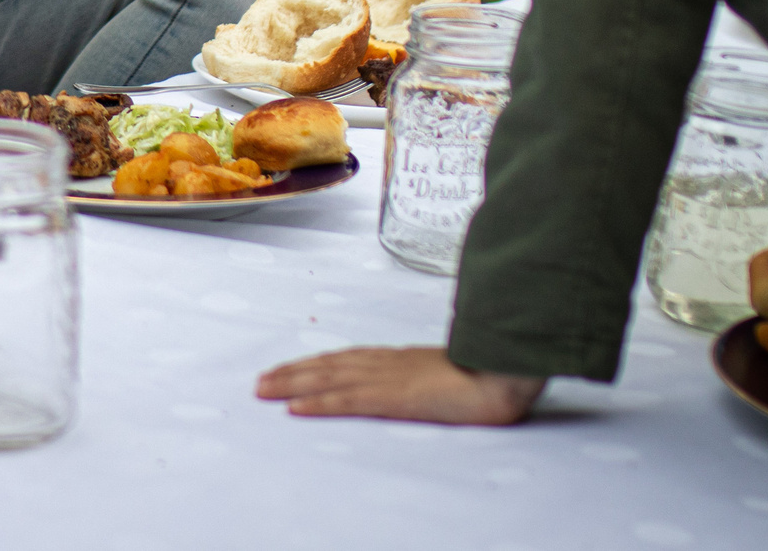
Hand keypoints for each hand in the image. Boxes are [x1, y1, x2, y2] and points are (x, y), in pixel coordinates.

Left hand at [256, 346, 544, 423]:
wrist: (507, 371)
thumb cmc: (490, 372)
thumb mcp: (453, 371)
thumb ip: (431, 373)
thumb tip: (426, 380)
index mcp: (402, 358)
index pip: (348, 358)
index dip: (316, 363)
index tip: (290, 368)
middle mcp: (388, 363)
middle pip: (329, 365)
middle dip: (293, 372)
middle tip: (260, 382)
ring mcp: (389, 378)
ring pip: (329, 379)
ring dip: (293, 384)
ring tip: (264, 391)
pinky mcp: (395, 397)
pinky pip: (349, 400)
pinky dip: (318, 403)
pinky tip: (296, 409)